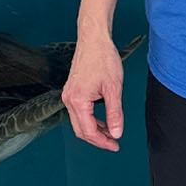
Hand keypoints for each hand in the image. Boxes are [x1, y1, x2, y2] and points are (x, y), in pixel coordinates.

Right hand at [62, 36, 127, 151]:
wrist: (94, 40)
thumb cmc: (103, 59)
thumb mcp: (113, 88)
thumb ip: (114, 113)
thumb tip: (116, 133)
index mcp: (77, 100)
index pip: (88, 131)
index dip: (103, 142)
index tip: (116, 145)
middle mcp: (69, 99)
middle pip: (81, 130)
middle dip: (98, 139)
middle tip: (114, 142)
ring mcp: (69, 95)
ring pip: (79, 122)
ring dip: (94, 130)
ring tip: (111, 132)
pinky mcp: (72, 91)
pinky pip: (79, 112)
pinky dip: (91, 119)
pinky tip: (103, 119)